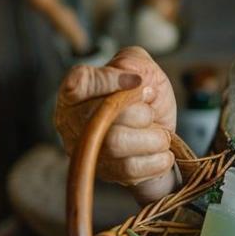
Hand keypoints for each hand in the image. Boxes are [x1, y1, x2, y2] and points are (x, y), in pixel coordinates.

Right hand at [54, 46, 178, 202]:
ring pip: (115, 143)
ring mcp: (87, 151)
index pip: (80, 82)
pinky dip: (157, 158)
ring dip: (151, 137)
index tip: (139, 81)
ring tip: (160, 134)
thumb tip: (129, 76)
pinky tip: (161, 151)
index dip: (110, 81)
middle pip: (102, 116)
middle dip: (140, 112)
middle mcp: (72, 123)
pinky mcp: (106, 174)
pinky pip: (131, 169)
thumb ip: (132, 61)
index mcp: (75, 92)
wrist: (162, 134)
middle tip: (151, 111)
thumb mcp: (143, 69)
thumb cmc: (146, 99)